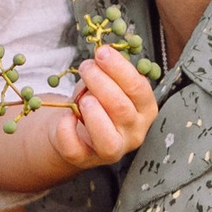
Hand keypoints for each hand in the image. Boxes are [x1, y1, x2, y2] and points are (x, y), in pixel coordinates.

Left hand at [48, 45, 157, 170]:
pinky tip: (67, 115)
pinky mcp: (86, 160)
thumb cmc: (96, 100)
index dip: (119, 69)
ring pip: (107, 138)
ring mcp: (112, 151)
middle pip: (122, 109)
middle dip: (101, 83)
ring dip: (92, 111)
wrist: (76, 129)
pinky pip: (75, 148)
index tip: (102, 52)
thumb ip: (108, 71)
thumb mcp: (106, 83)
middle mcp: (134, 133)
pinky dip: (67, 129)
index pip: (139, 89)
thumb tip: (102, 54)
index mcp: (145, 110)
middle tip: (86, 67)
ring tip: (82, 96)